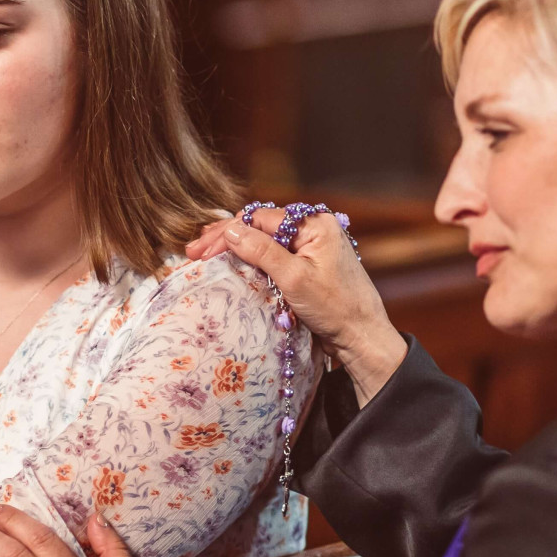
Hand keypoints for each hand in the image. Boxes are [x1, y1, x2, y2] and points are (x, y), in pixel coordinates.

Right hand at [189, 207, 407, 403]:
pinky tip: (230, 262)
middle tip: (193, 252)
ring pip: (263, 241)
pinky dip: (250, 259)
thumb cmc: (336, 308)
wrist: (362, 337)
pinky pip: (273, 256)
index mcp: (315, 224)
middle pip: (259, 227)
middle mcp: (313, 230)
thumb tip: (230, 230)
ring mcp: (310, 248)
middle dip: (225, 238)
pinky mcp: (307, 266)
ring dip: (234, 248)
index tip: (201, 252)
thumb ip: (262, 251)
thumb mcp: (294, 278)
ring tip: (204, 255)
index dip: (227, 233)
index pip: (260, 219)